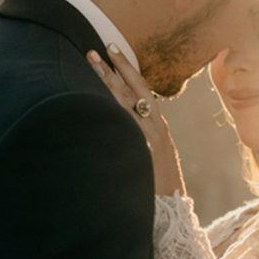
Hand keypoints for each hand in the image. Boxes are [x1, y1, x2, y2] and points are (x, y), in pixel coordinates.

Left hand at [86, 45, 184, 196]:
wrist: (172, 209)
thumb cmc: (160, 185)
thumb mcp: (156, 155)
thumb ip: (142, 137)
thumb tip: (124, 124)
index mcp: (158, 126)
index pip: (141, 88)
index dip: (126, 68)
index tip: (112, 49)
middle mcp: (154, 127)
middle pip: (131, 90)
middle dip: (113, 68)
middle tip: (95, 49)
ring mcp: (145, 137)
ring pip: (121, 102)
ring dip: (104, 80)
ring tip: (89, 62)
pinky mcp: (136, 149)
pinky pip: (118, 125)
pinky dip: (103, 110)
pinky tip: (86, 96)